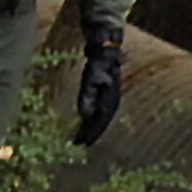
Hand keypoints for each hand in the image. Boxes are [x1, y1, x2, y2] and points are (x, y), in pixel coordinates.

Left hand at [72, 27, 125, 145]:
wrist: (107, 47)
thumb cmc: (99, 62)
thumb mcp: (91, 77)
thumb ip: (88, 95)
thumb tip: (84, 115)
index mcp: (110, 100)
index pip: (100, 122)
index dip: (90, 133)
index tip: (80, 143)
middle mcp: (112, 101)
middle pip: (101, 122)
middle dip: (90, 133)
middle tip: (78, 143)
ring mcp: (109, 96)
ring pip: (101, 117)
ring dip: (91, 127)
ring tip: (81, 136)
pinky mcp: (105, 92)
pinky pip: (99, 110)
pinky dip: (92, 117)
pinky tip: (85, 120)